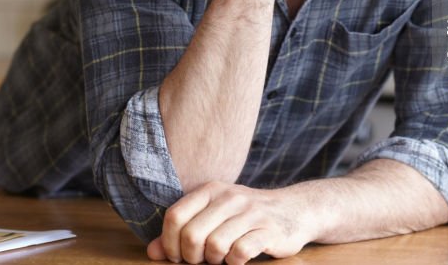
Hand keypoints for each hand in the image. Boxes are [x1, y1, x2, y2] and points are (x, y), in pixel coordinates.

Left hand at [147, 182, 312, 264]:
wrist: (294, 210)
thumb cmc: (246, 217)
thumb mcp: (213, 216)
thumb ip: (182, 231)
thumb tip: (152, 252)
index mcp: (211, 190)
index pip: (174, 216)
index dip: (170, 243)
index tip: (178, 256)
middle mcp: (229, 197)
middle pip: (192, 235)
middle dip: (191, 257)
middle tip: (202, 260)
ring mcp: (250, 213)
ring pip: (215, 245)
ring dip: (214, 261)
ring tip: (222, 259)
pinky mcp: (268, 230)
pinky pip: (240, 252)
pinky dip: (234, 263)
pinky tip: (238, 259)